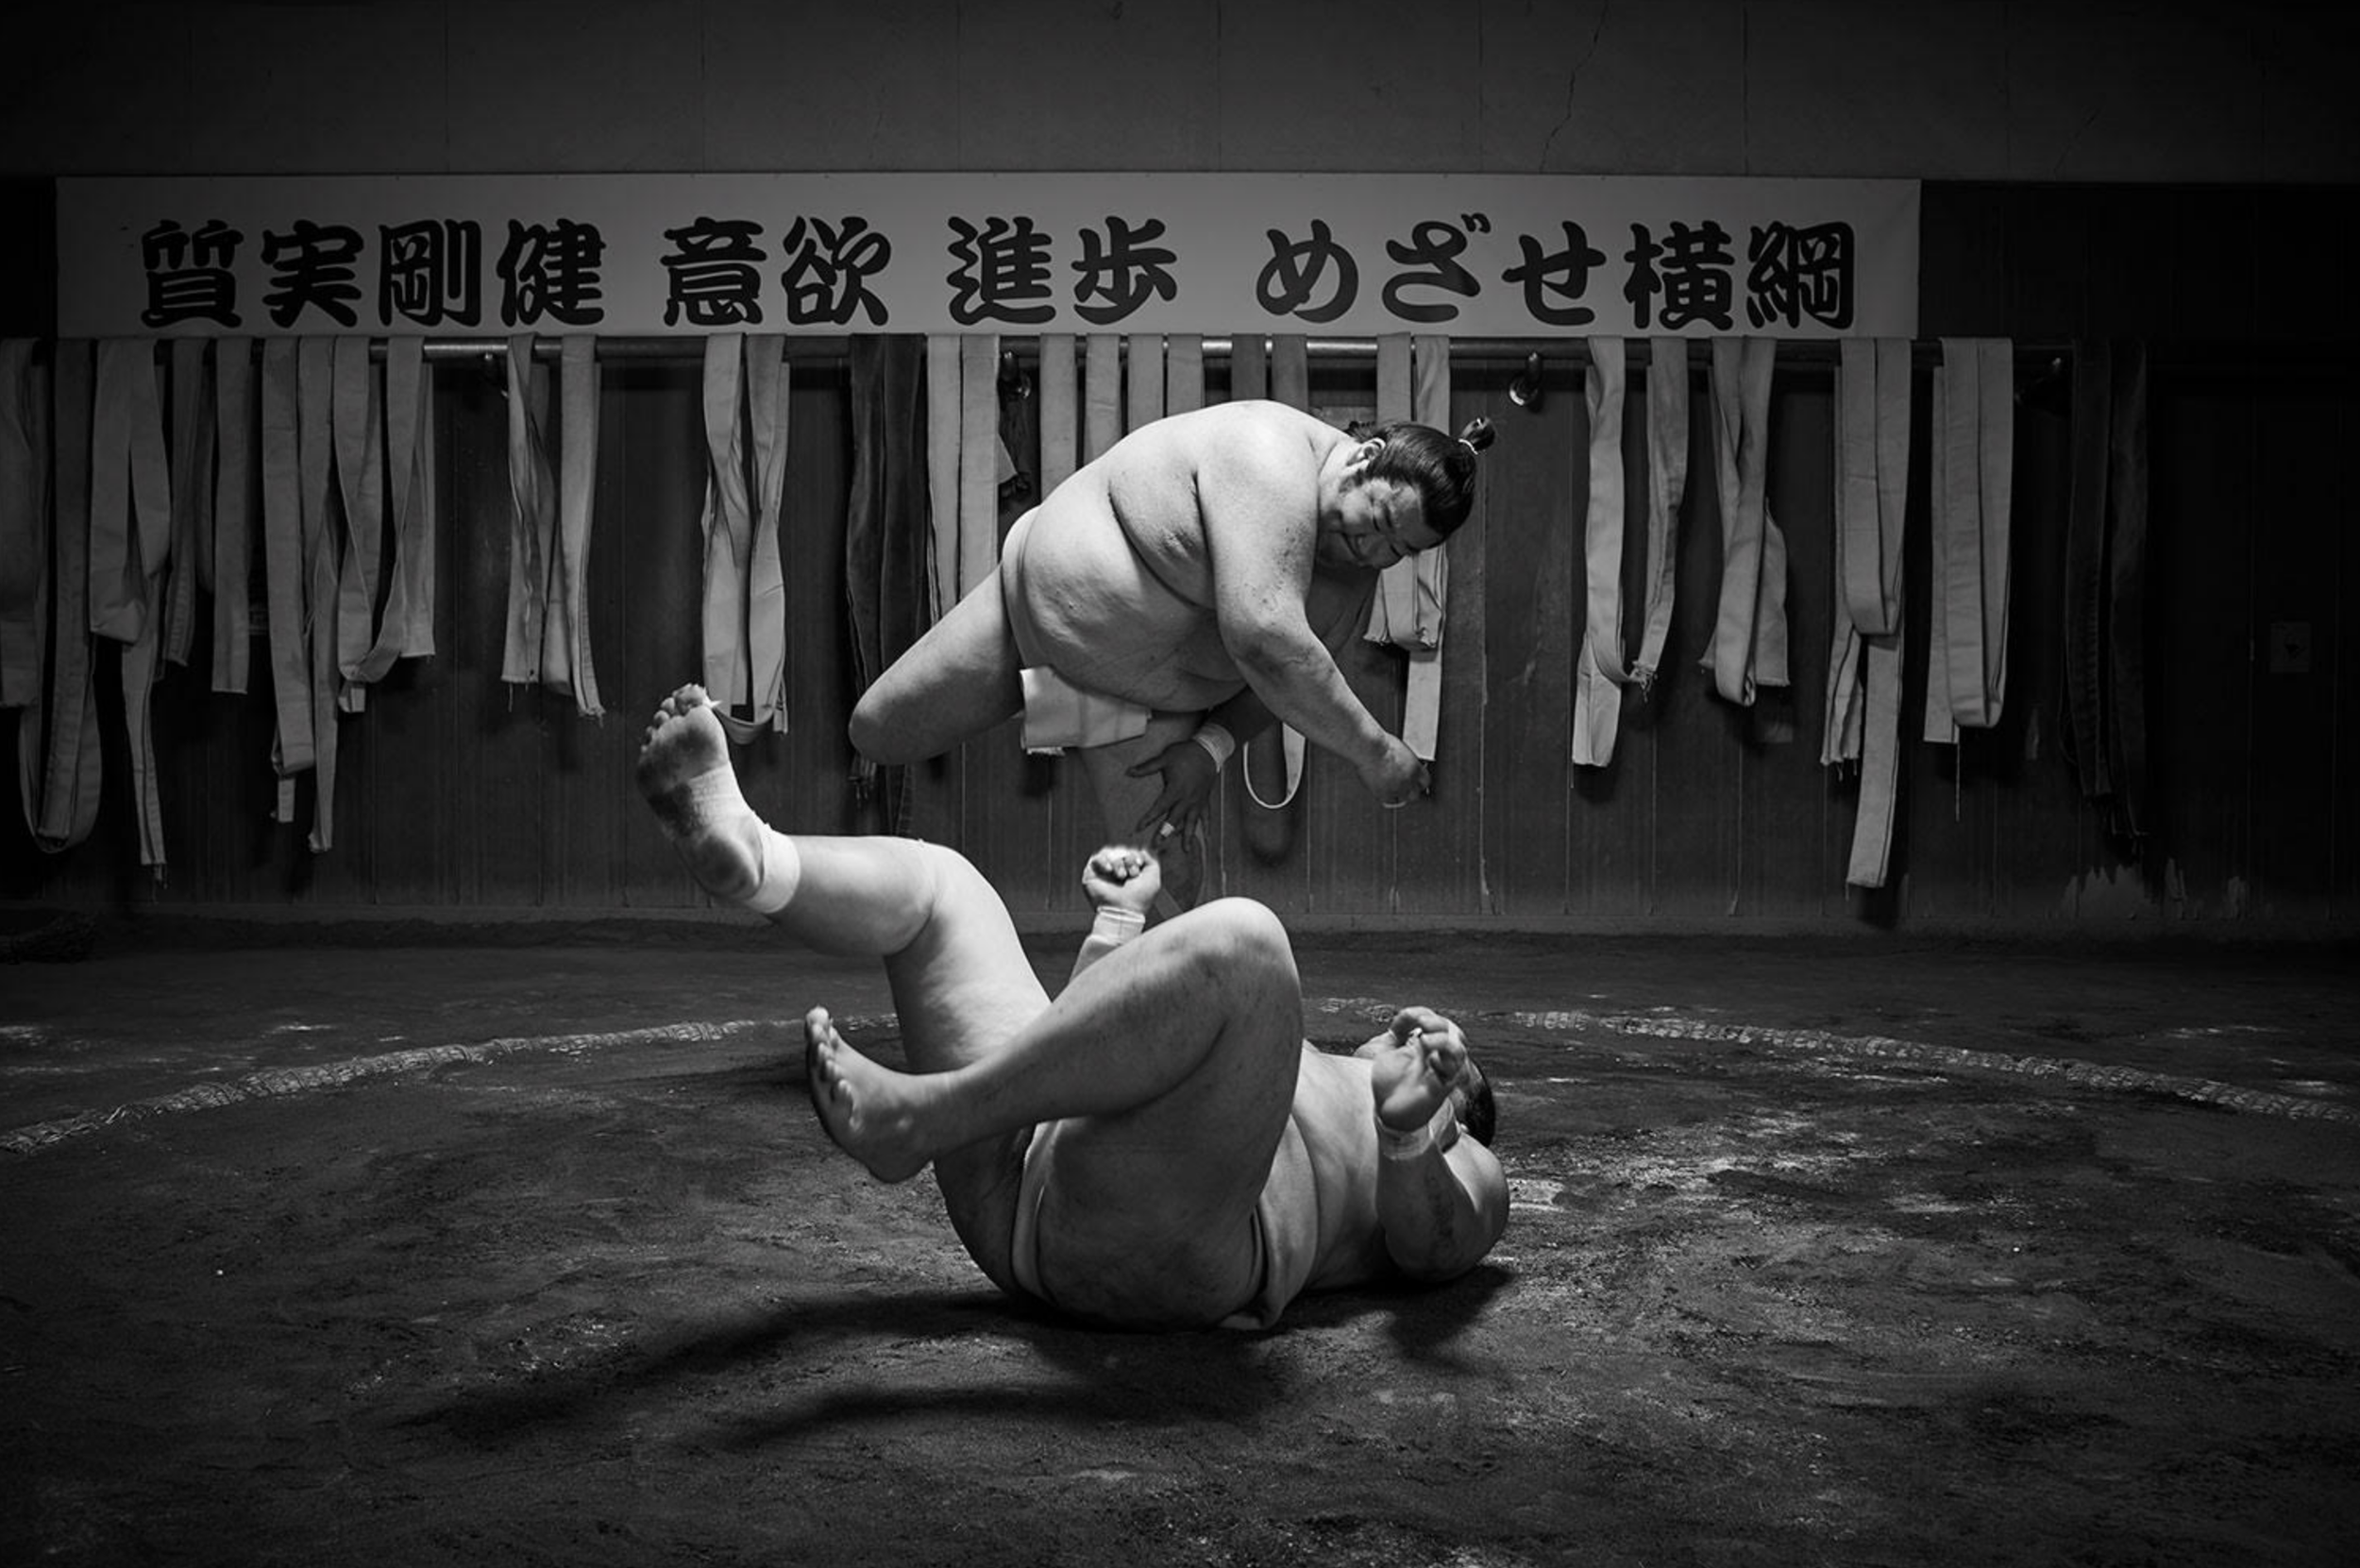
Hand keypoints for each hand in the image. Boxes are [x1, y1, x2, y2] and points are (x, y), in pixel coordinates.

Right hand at [1080, 843, 1161, 915]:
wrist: (1124, 911)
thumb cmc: (1139, 898)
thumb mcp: (1153, 878)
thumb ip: (1151, 861)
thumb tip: (1141, 851)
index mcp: (1129, 872)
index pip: (1131, 853)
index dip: (1135, 855)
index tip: (1139, 864)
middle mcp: (1116, 872)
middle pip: (1121, 851)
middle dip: (1128, 858)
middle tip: (1131, 873)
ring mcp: (1103, 873)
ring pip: (1109, 853)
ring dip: (1118, 862)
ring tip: (1121, 875)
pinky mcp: (1092, 874)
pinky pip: (1096, 858)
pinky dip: (1104, 861)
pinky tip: (1109, 870)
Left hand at [1126, 737, 1219, 841]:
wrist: (1208, 751)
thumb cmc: (1185, 754)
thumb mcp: (1165, 758)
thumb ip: (1147, 767)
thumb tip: (1128, 772)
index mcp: (1175, 790)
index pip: (1159, 808)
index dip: (1148, 819)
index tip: (1138, 828)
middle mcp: (1186, 799)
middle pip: (1174, 820)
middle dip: (1165, 833)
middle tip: (1157, 846)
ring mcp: (1197, 801)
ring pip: (1191, 822)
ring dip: (1187, 836)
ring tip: (1185, 850)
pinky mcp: (1205, 800)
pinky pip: (1206, 816)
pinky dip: (1206, 826)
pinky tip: (1206, 837)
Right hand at [1358, 736, 1429, 808]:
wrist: (1369, 748)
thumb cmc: (1382, 744)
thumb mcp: (1402, 751)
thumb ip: (1407, 763)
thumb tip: (1405, 768)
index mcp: (1416, 769)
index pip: (1425, 782)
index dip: (1418, 782)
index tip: (1414, 782)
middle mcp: (1409, 781)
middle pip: (1415, 795)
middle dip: (1409, 791)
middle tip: (1402, 786)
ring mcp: (1396, 789)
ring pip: (1401, 799)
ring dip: (1397, 794)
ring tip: (1389, 786)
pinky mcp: (1383, 794)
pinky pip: (1386, 800)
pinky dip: (1384, 795)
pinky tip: (1380, 787)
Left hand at [1360, 1006, 1469, 1131]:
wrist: (1385, 1112)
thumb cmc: (1390, 1083)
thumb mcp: (1388, 1051)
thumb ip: (1398, 1031)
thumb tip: (1407, 1015)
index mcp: (1427, 1046)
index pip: (1437, 1022)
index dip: (1422, 1013)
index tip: (1404, 1019)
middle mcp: (1438, 1057)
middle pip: (1454, 1032)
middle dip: (1438, 1023)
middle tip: (1421, 1024)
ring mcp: (1441, 1072)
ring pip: (1459, 1051)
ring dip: (1443, 1041)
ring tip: (1424, 1040)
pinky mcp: (1439, 1089)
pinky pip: (1455, 1074)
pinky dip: (1445, 1063)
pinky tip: (1431, 1061)